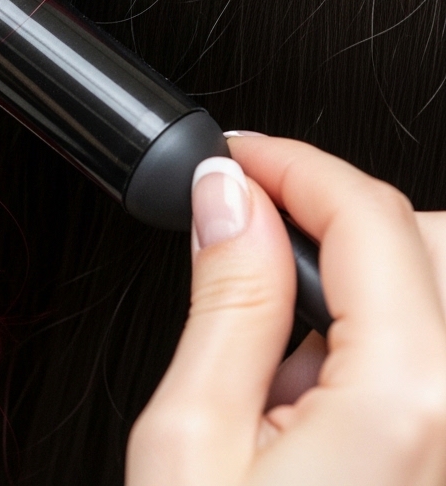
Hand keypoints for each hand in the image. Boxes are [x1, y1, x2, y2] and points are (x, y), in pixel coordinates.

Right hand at [127, 135, 445, 485]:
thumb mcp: (191, 437)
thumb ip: (227, 300)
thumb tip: (229, 198)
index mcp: (406, 399)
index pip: (367, 217)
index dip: (290, 164)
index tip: (236, 156)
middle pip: (427, 240)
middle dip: (336, 209)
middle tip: (250, 217)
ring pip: (432, 290)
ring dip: (356, 271)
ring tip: (271, 328)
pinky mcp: (439, 462)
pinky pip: (429, 361)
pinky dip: (372, 334)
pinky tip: (306, 385)